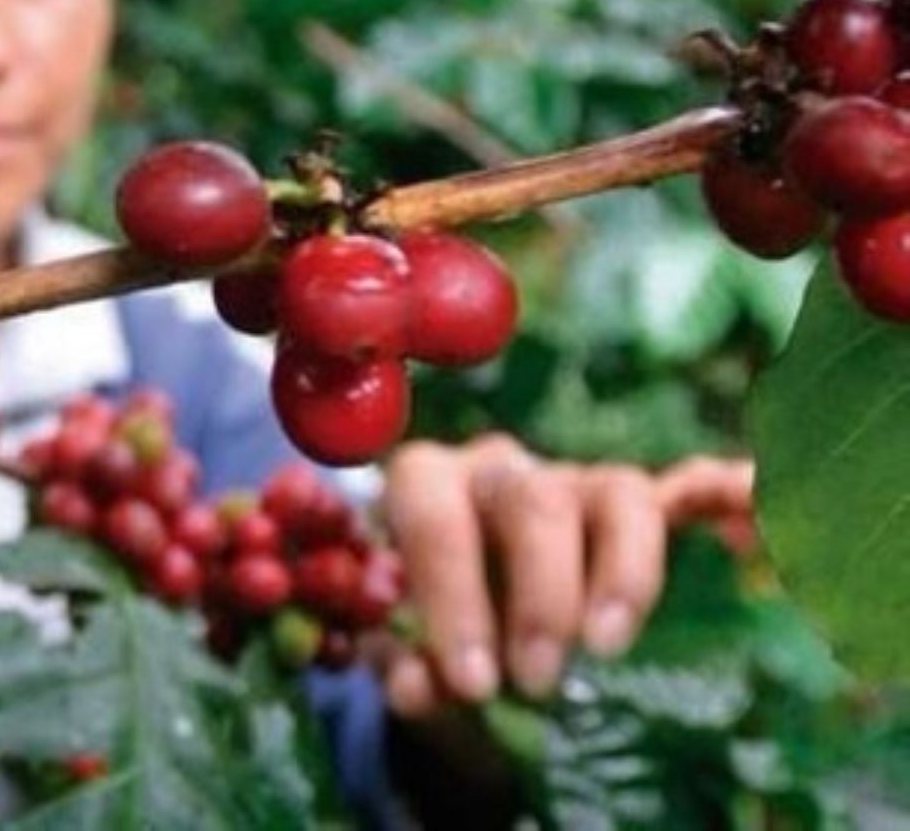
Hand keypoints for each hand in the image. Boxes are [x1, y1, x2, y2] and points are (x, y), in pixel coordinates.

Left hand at [376, 436, 752, 715]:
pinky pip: (687, 489)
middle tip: (536, 681)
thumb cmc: (427, 616)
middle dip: (540, 597)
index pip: (432, 507)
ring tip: (606, 647)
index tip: (472, 682)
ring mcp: (573, 481)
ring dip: (623, 574)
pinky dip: (722, 493)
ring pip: (618, 492)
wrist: (454, 595)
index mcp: (429, 483)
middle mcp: (503, 467)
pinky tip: (751, 498)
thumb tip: (418, 688)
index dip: (451, 592)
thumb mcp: (404, 645)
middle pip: (536, 500)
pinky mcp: (634, 508)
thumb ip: (407, 662)